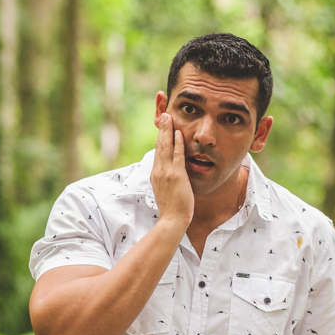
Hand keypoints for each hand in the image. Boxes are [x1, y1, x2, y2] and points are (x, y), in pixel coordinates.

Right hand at [150, 114, 194, 228]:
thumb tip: (170, 173)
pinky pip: (176, 155)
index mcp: (155, 174)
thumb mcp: (165, 190)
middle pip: (158, 145)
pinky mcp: (176, 175)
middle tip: (164, 115)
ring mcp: (166, 173)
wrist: (172, 219)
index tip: (162, 126)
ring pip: (165, 147)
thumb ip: (167, 178)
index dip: (159, 137)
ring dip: (167, 131)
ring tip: (168, 117)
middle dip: (161, 129)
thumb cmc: (172, 208)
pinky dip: (177, 143)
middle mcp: (158, 171)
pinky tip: (178, 132)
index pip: (157, 151)